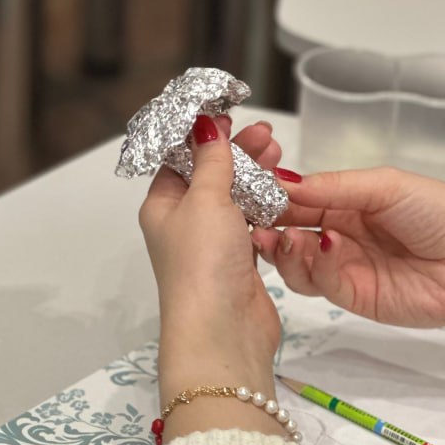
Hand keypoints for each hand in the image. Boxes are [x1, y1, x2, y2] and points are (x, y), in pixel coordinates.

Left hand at [138, 115, 282, 424]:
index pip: (179, 158)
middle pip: (210, 175)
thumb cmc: (203, 262)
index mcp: (162, 206)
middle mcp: (184, 223)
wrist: (222, 333)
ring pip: (234, 198)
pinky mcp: (239, 262)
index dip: (202, 133)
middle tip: (268, 133)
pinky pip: (252, 223)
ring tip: (279, 153)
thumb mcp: (205, 200)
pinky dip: (265, 205)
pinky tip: (282, 191)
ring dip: (254, 176)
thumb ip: (211, 160)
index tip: (229, 111)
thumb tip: (202, 123)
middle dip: (236, 151)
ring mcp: (212, 244)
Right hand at [252, 167, 444, 328]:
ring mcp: (345, 269)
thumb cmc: (444, 214)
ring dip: (284, 252)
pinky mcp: (354, 298)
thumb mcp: (385, 186)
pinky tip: (324, 249)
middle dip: (267, 229)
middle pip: (288, 234)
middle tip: (253, 224)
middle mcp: (340, 235)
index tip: (245, 193)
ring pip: (296, 265)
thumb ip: (332, 187)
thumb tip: (284, 181)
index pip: (295, 200)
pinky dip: (315, 267)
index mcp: (346, 202)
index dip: (270, 198)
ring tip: (284, 239)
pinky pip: (321, 284)